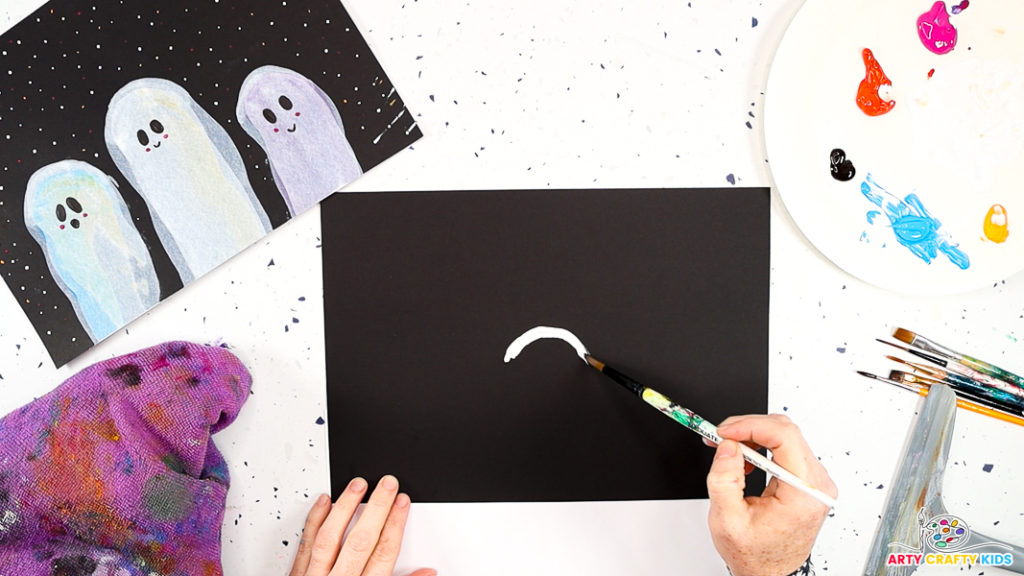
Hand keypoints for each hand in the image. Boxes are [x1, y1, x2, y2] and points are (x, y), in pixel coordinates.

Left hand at [289, 475, 435, 575]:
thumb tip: (427, 574)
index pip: (384, 553)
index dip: (395, 524)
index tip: (403, 502)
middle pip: (360, 541)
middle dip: (376, 508)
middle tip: (387, 484)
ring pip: (330, 537)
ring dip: (345, 508)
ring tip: (358, 485)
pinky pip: (305, 545)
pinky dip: (314, 520)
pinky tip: (324, 502)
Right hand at [705, 415, 836, 575]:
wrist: (769, 572)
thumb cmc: (755, 554)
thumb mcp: (727, 520)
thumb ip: (725, 480)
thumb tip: (727, 446)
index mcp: (802, 495)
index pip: (784, 437)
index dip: (751, 425)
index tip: (725, 431)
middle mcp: (815, 485)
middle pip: (786, 431)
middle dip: (748, 427)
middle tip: (720, 436)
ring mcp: (814, 482)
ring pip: (785, 436)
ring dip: (753, 436)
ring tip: (730, 451)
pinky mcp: (807, 480)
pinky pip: (786, 448)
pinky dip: (761, 446)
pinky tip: (745, 459)